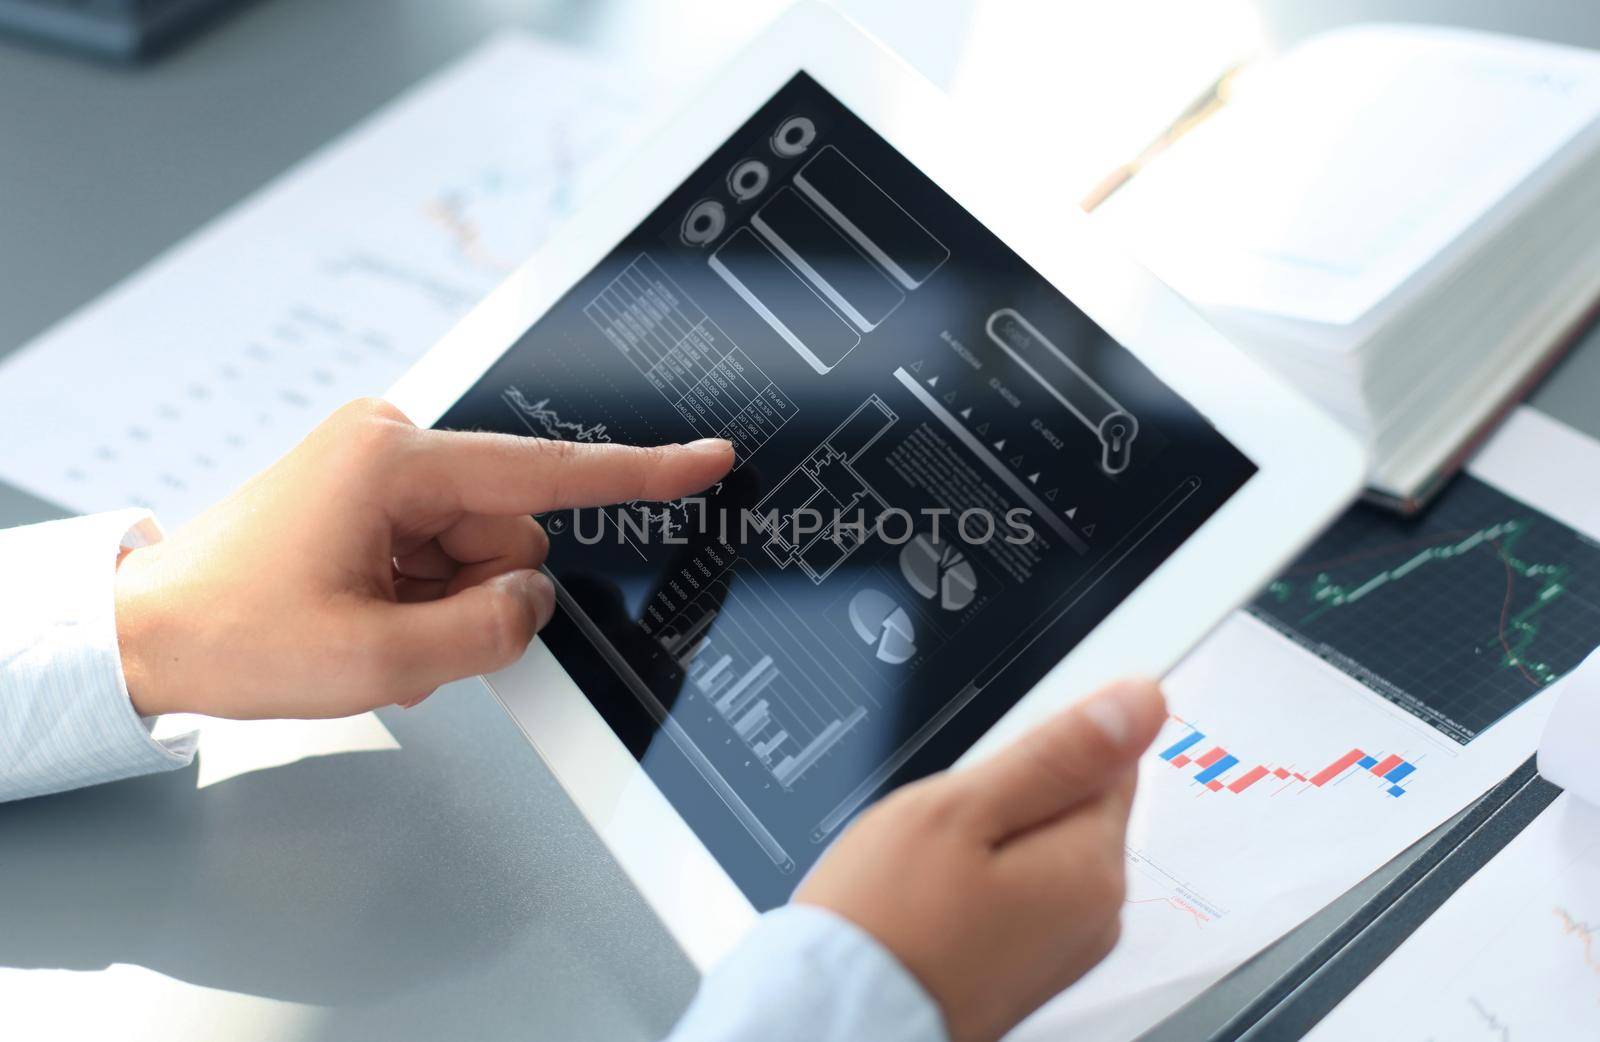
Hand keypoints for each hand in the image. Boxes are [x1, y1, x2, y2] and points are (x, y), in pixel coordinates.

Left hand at [113, 398, 732, 718]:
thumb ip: (488, 631)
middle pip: (508, 529)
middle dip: (478, 594)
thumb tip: (535, 600)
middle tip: (400, 634)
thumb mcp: (378, 659)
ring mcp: (379, 468)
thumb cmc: (235, 636)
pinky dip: (422, 597)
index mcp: (395, 461)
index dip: (637, 473)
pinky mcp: (370, 494)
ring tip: (368, 626)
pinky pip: (442, 552)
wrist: (145, 634)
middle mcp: (392, 445)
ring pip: (479, 549)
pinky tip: (364, 614)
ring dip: (445, 603)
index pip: (547, 473)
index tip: (708, 458)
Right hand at [794, 679, 1164, 1041]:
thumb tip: (1143, 701)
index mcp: (1092, 867)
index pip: (1105, 760)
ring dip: (989, 844)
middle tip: (943, 831)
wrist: (836, 1018)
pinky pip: (1017, 895)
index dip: (1033, 754)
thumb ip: (1059, 752)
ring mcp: (1065, 948)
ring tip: (931, 873)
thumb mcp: (962, 808)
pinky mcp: (1029, 968)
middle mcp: (1097, 915)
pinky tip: (932, 904)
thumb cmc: (886, 922)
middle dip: (1008, 801)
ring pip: (1038, 850)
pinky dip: (978, 887)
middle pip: (1071, 808)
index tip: (982, 781)